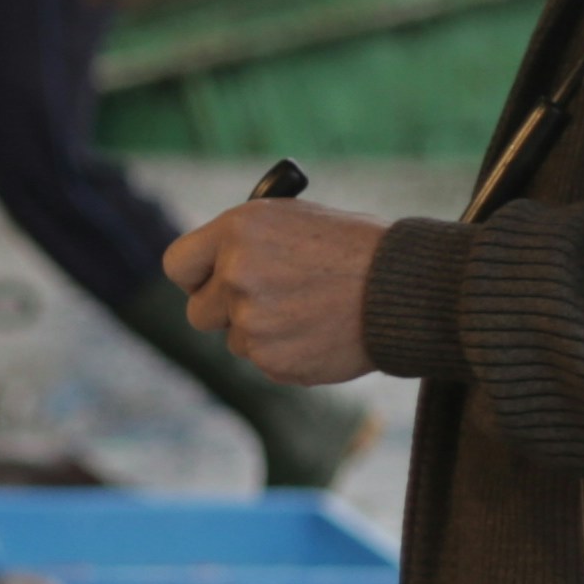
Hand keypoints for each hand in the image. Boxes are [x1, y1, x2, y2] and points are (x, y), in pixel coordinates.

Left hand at [160, 199, 382, 386]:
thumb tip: (215, 269)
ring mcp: (252, 323)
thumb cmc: (356, 248)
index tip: (208, 282)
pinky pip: (265, 362)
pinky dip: (288, 353)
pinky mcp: (273, 361)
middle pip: (198, 313)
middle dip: (224, 311)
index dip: (194, 276)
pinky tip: (321, 331)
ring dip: (263, 332)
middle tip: (263, 302)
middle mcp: (236, 276)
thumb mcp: (294, 221)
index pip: (177, 264)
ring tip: (311, 311)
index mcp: (237, 231)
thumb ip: (246, 245)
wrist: (405, 288)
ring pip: (236, 340)